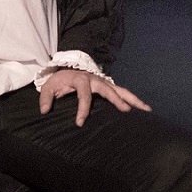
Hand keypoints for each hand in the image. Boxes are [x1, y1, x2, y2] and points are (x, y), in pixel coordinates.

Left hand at [37, 68, 151, 126]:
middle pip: (109, 89)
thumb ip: (45, 97)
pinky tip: (143, 109)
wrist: (67, 68)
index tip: (80, 123)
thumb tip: (44, 111)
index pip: (84, 94)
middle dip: (118, 100)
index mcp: (80, 79)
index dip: (82, 108)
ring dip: (134, 99)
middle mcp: (95, 80)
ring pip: (121, 90)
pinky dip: (132, 100)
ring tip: (147, 109)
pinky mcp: (108, 86)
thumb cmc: (59, 80)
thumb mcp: (48, 86)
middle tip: (127, 110)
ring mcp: (104, 82)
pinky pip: (121, 93)